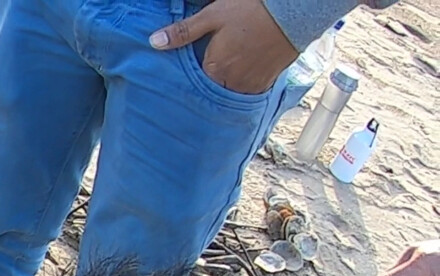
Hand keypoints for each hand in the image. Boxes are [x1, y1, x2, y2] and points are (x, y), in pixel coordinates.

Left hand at [150, 0, 297, 95]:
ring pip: (230, 92)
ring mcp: (252, 86)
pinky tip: (242, 72)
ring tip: (226, 71)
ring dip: (225, 85)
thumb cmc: (251, 10)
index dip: (191, 79)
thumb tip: (154, 42)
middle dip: (207, 84)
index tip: (189, 76)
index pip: (193, 85)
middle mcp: (232, 84)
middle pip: (212, 90)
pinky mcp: (267, 83)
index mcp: (215, 70)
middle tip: (208, 73)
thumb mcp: (212, 16)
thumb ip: (183, 32)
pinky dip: (243, 85)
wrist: (294, 11)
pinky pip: (249, 91)